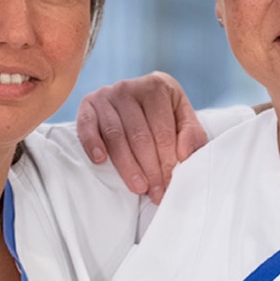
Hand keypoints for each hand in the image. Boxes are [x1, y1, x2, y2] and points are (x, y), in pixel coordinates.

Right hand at [76, 72, 207, 203]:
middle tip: (155, 193)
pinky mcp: (88, 104)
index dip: (167, 162)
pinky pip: (87, 126)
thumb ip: (192, 135)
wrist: (137, 96)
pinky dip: (92, 144)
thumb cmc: (163, 113)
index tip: (169, 185)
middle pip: (140, 136)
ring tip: (138, 187)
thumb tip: (184, 155)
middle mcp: (130, 87)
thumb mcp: (183, 118)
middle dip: (150, 169)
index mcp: (157, 87)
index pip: (163, 132)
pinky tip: (100, 161)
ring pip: (116, 136)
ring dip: (127, 166)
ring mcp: (106, 94)